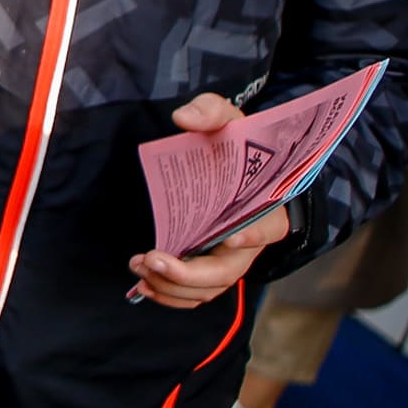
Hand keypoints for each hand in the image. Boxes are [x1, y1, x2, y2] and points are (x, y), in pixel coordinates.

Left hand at [128, 93, 288, 306]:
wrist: (231, 167)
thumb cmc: (232, 144)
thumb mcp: (227, 119)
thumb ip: (210, 112)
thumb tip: (183, 118)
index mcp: (265, 207)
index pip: (268, 227)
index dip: (252, 235)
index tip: (230, 239)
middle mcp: (249, 240)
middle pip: (228, 270)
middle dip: (190, 273)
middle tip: (153, 258)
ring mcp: (230, 259)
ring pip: (209, 288)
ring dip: (173, 286)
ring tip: (139, 267)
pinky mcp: (209, 268)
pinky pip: (195, 294)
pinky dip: (171, 295)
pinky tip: (144, 284)